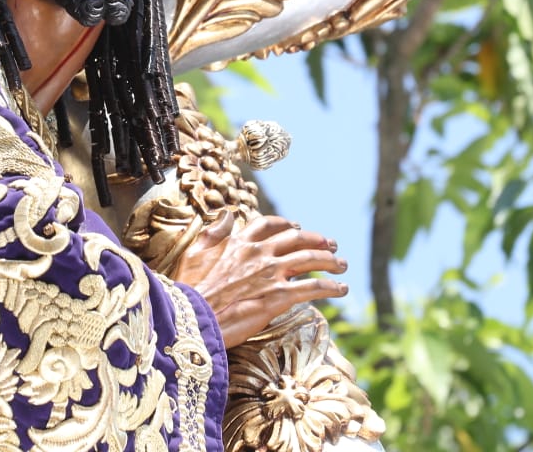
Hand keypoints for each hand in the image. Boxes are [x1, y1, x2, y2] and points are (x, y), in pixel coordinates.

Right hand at [171, 211, 347, 347]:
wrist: (193, 318)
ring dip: (330, 262)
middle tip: (330, 244)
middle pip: (297, 240)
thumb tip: (227, 214)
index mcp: (239, 243)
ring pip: (310, 260)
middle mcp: (259, 253)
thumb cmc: (190, 290)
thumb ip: (213, 232)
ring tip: (342, 265)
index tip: (296, 226)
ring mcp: (271, 274)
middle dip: (317, 240)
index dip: (285, 225)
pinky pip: (313, 288)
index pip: (268, 226)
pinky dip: (331, 287)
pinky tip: (341, 289)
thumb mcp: (195, 254)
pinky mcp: (280, 296)